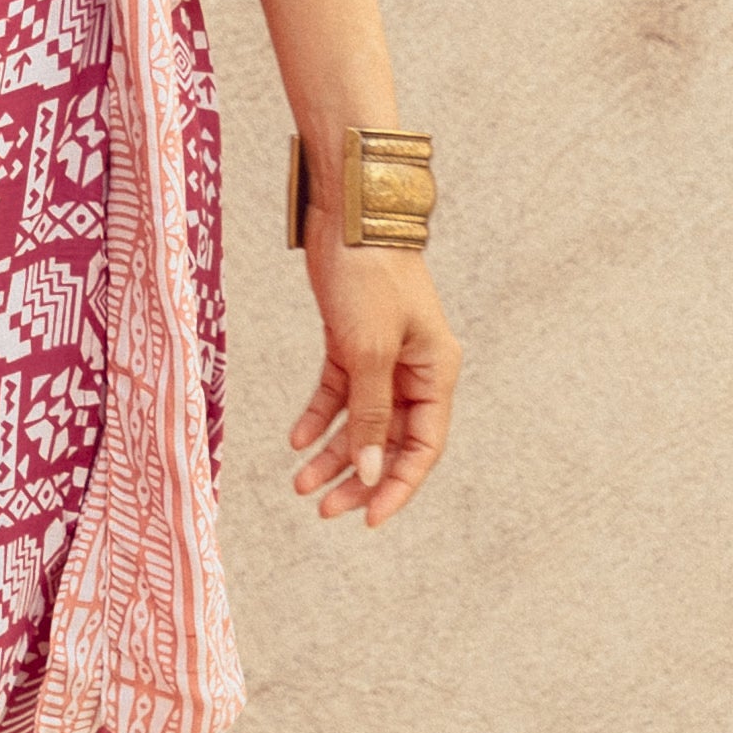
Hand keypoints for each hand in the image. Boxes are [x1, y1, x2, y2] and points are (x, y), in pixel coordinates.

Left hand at [289, 241, 454, 526]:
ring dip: (332, 453)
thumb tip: (371, 472)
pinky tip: (296, 439)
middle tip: (324, 509)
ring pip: (360, 421)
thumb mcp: (369, 351)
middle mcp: (414, 370)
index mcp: (436, 373)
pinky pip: (338, 393)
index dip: (398, 486)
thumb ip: (370, 415)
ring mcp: (383, 356)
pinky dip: (318, 416)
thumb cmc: (370, 275)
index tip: (369, 519)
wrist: (350, 213)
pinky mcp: (351, 341)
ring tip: (300, 484)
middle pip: (389, 440)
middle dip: (358, 477)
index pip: (424, 447)